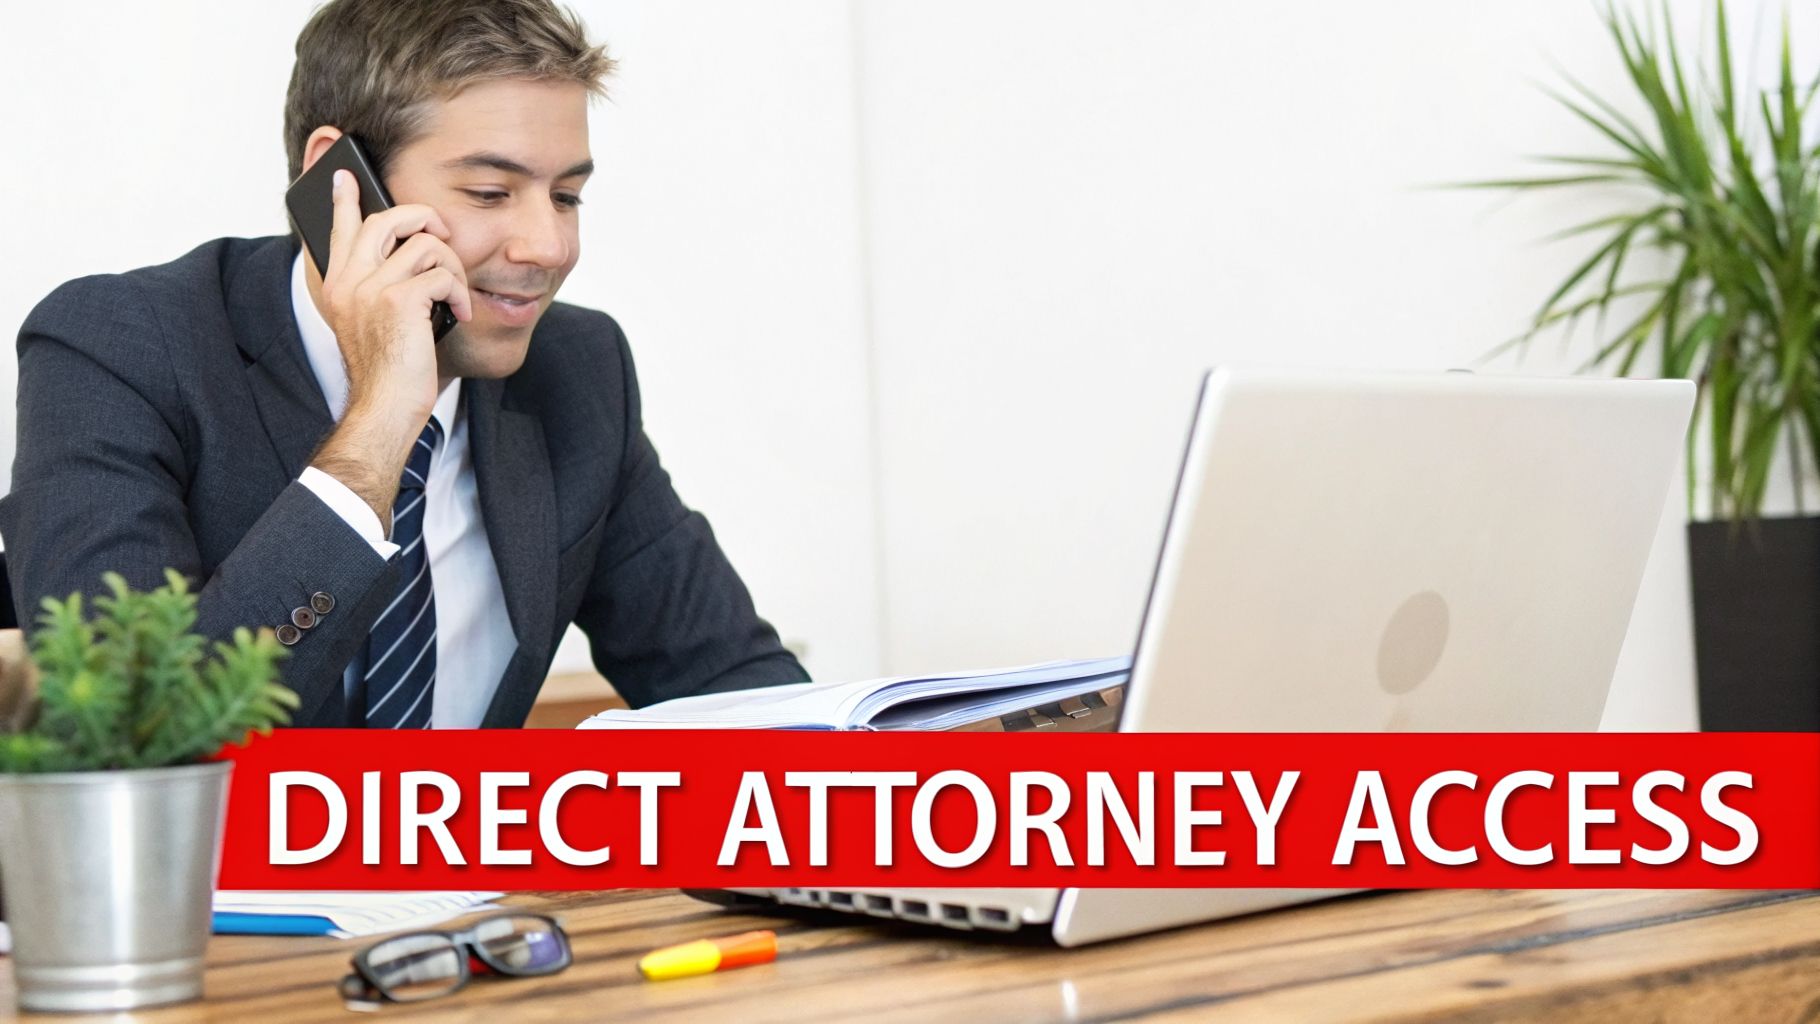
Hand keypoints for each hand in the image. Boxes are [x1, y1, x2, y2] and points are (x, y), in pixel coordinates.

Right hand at [309, 168, 472, 532]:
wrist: (385, 407)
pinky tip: (459, 314)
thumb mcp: (375, 322)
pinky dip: (459, 293)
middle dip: (425, 219)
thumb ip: (379, 286)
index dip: (343, 199)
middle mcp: (347, 281)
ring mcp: (370, 288)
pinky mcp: (398, 300)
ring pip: (426, 245)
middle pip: (388, 219)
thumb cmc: (388, 369)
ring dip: (454, 269)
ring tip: (455, 297)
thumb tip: (410, 253)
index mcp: (336, 284)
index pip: (338, 228)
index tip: (343, 176)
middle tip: (442, 234)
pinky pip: (442, 273)